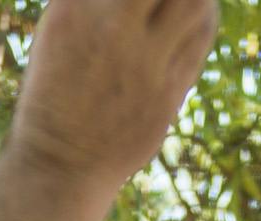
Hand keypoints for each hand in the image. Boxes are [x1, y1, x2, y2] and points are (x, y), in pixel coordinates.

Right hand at [5, 0, 218, 187]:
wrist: (62, 164)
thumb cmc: (55, 90)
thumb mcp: (59, 30)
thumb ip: (93, 2)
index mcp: (76, 8)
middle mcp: (113, 29)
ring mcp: (144, 63)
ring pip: (196, 3)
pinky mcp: (169, 93)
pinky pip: (201, 41)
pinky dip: (204, 20)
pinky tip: (198, 16)